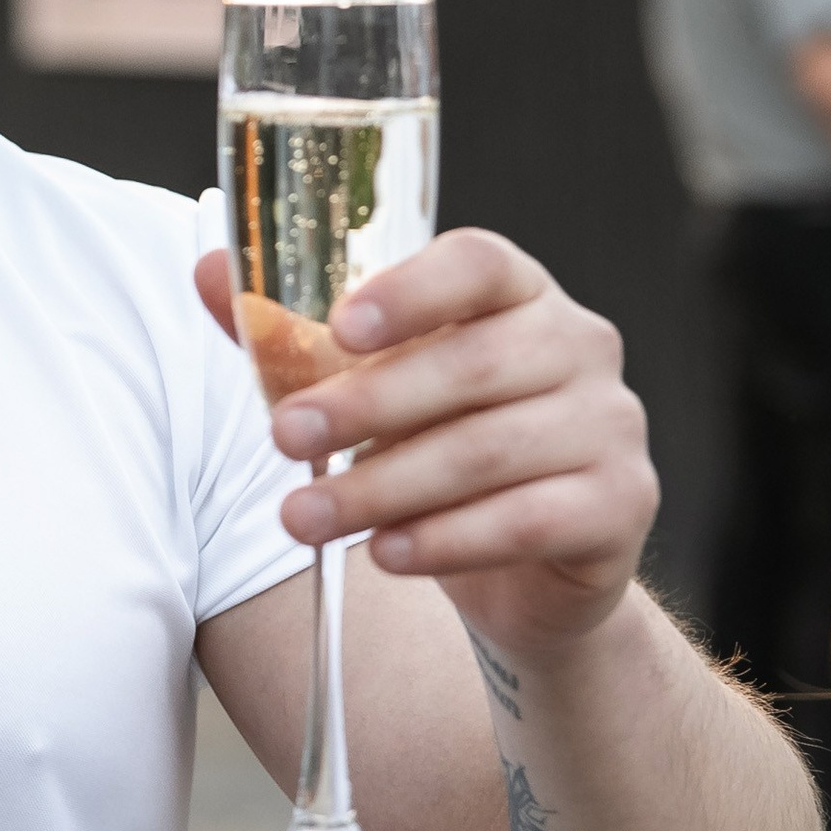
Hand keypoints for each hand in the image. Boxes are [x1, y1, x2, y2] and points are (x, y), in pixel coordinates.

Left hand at [195, 231, 659, 660]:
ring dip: (383, 487)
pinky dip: (447, 540)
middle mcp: (578, 345)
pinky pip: (529, 520)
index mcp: (518, 293)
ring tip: (303, 518)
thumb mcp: (362, 388)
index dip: (412, 290)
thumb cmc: (435, 448)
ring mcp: (611, 424)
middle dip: (366, 406)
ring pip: (489, 452)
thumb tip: (207, 272)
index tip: (340, 328)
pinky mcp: (623, 505)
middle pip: (472, 365)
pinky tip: (385, 553)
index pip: (480, 263)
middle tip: (284, 439)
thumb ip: (292, 333)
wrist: (525, 567)